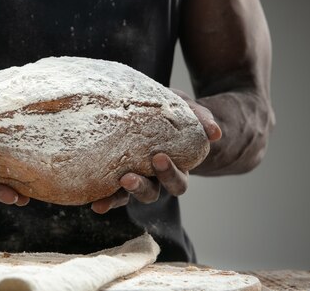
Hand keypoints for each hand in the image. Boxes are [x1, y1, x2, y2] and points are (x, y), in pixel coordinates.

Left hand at [91, 89, 220, 213]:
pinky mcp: (114, 175)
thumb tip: (215, 133)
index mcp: (175, 167)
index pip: (177, 181)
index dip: (169, 173)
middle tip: (128, 177)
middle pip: (153, 194)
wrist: (149, 105)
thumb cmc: (172, 110)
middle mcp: (154, 179)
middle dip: (141, 187)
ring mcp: (134, 178)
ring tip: (106, 189)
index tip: (158, 157)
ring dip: (119, 196)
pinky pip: (111, 192)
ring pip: (129, 197)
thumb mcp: (185, 107)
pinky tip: (95, 203)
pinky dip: (105, 199)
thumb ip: (200, 117)